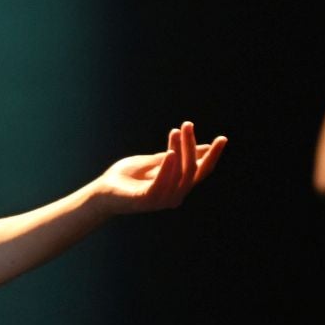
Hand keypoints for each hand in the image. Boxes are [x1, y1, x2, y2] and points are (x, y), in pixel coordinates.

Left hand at [98, 122, 226, 213]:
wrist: (102, 191)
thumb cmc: (128, 177)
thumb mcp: (155, 161)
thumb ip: (176, 154)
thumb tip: (201, 146)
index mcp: (178, 185)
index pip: (202, 171)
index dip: (213, 155)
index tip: (222, 138)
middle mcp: (175, 194)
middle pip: (193, 170)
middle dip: (192, 146)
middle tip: (187, 124)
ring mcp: (161, 199)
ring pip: (180, 175)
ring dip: (180, 151)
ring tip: (177, 131)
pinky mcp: (146, 200)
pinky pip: (161, 185)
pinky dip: (167, 169)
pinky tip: (170, 153)